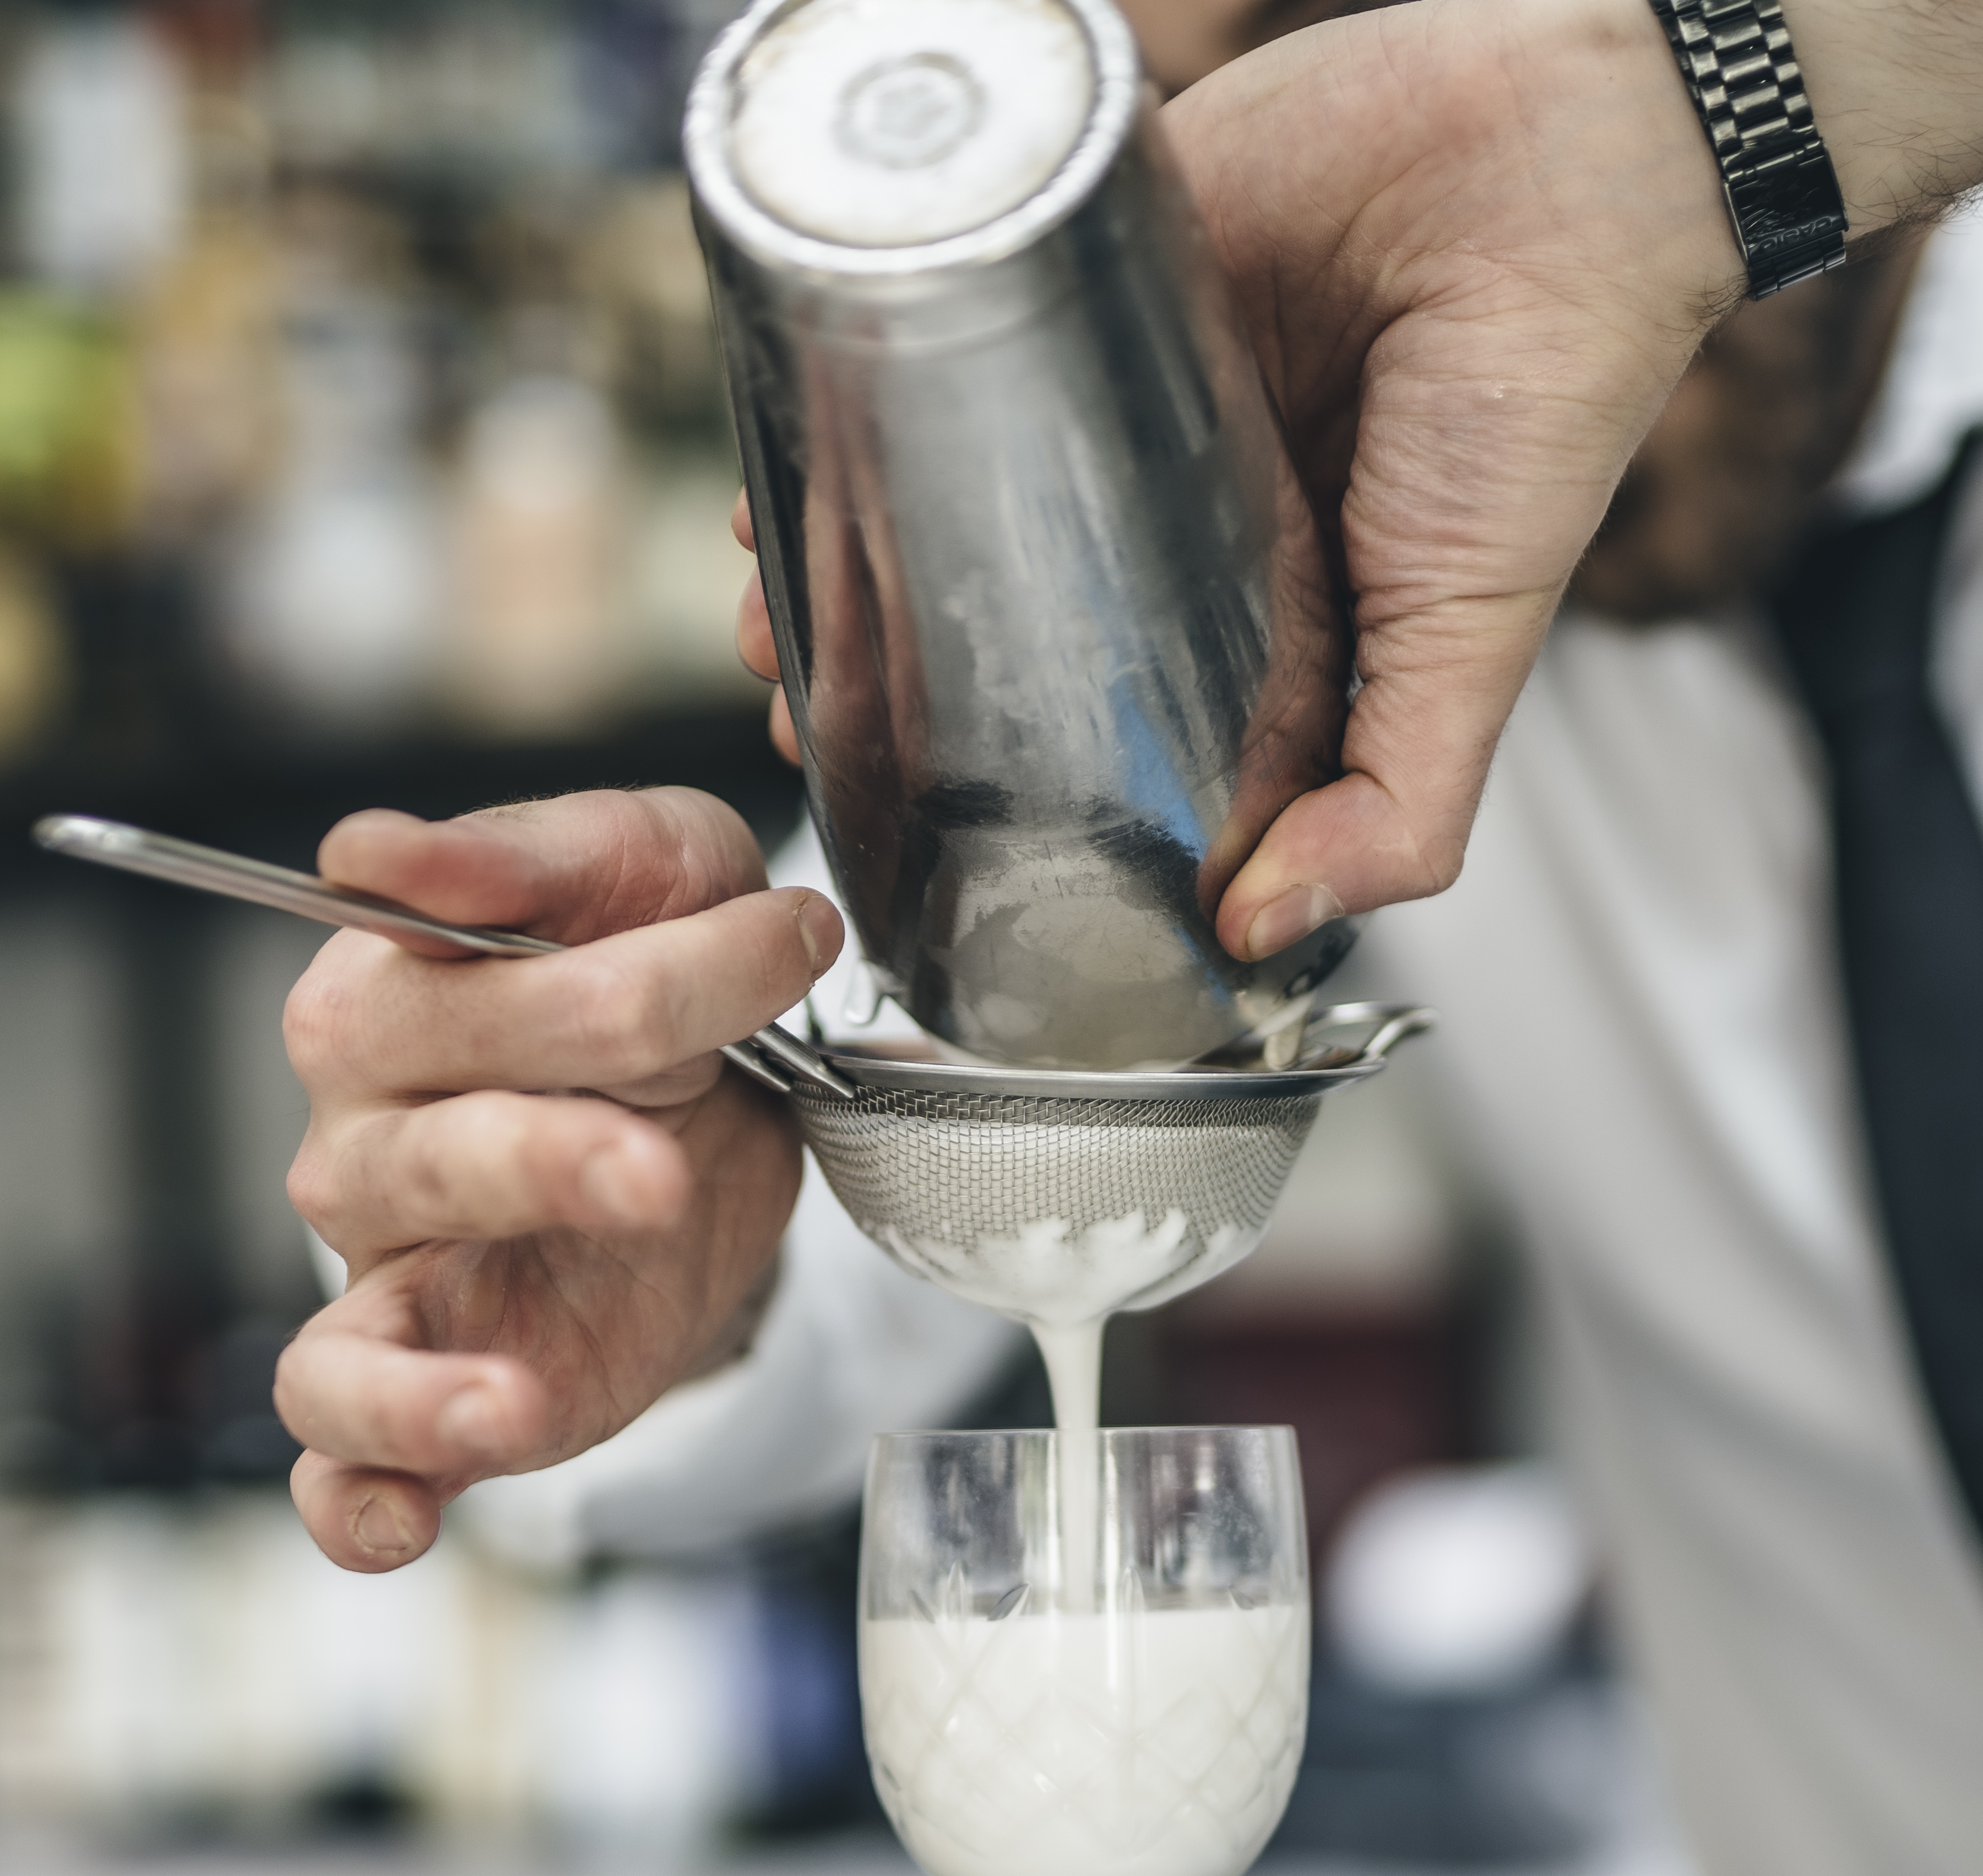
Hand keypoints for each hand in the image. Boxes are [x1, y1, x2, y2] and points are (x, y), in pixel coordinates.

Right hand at [276, 789, 841, 1572]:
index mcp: (387, 998)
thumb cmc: (657, 969)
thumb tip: (375, 852)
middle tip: (662, 1165)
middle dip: (552, 1159)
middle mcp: (360, 1145)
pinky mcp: (438, 1396)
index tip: (769, 944)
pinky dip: (358, 1502)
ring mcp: (385, 1280)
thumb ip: (527, 857)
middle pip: (428, 1158)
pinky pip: (344, 1467)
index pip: (454, 984)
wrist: (735, 1111)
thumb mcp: (651, 867)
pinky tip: (400, 1523)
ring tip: (510, 1402)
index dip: (616, 978)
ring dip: (426, 1383)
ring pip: (348, 1346)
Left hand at [734, 0, 1982, 934]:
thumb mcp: (1474, 652)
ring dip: (856, 540)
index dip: (1002, 781)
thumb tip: (1255, 940)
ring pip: (954, 481)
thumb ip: (1395, 811)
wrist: (1560, 159)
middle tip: (807, 713)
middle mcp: (1176, 524)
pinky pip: (956, 326)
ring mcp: (1121, 397)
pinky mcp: (1095, 270)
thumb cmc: (1542, 407)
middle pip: (1002, 614)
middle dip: (897, 670)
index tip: (906, 817)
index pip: (1103, 731)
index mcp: (1255, 629)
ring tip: (776, 594)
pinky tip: (796, 435)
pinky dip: (870, 381)